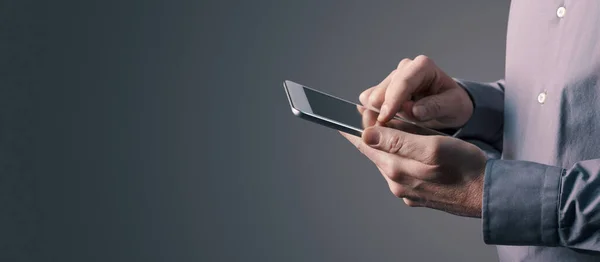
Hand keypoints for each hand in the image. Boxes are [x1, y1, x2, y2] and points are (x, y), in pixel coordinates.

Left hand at [341, 126, 485, 217]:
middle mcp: (397, 182)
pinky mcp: (417, 194)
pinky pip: (402, 171)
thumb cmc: (466, 167)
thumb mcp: (433, 146)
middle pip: (376, 152)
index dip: (357, 125)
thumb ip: (397, 141)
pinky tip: (411, 147)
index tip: (349, 113)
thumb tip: (367, 134)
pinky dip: (402, 156)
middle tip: (371, 113)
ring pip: (389, 160)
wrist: (489, 194)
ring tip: (393, 126)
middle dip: (373, 132)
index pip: (365, 144)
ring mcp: (407, 190)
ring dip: (388, 144)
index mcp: (397, 169)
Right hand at [360, 55, 472, 128]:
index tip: (385, 118)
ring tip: (392, 129)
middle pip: (382, 90)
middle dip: (383, 111)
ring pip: (371, 97)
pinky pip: (367, 103)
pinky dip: (372, 116)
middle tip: (389, 130)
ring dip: (377, 115)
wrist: (448, 106)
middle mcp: (404, 69)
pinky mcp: (382, 91)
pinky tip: (384, 126)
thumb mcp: (452, 106)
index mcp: (422, 67)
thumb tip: (412, 110)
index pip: (402, 81)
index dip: (392, 100)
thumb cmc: (452, 103)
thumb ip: (434, 107)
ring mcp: (391, 80)